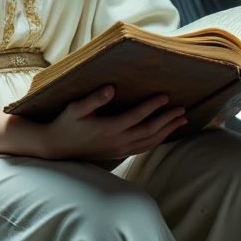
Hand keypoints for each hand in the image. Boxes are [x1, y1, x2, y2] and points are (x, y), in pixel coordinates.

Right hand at [35, 86, 186, 161]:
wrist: (58, 146)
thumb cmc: (66, 122)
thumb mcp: (76, 108)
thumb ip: (94, 98)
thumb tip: (111, 87)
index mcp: (109, 128)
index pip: (137, 116)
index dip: (153, 106)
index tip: (166, 96)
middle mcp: (117, 141)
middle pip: (149, 131)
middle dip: (168, 120)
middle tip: (183, 109)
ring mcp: (119, 149)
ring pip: (149, 142)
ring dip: (167, 131)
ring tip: (181, 120)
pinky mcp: (118, 153)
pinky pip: (143, 148)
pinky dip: (157, 140)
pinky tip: (165, 133)